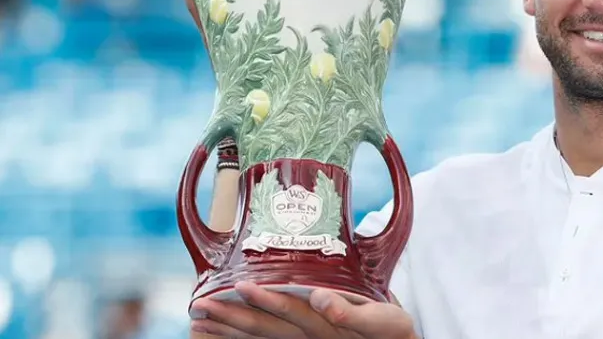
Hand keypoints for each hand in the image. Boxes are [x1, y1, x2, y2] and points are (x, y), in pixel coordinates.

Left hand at [190, 282, 417, 338]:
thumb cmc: (388, 329)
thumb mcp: (379, 320)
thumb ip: (349, 311)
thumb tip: (320, 298)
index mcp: (325, 327)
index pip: (290, 312)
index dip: (263, 300)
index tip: (240, 285)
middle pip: (265, 331)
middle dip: (231, 318)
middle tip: (200, 307)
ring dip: (227, 332)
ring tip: (198, 322)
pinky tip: (216, 334)